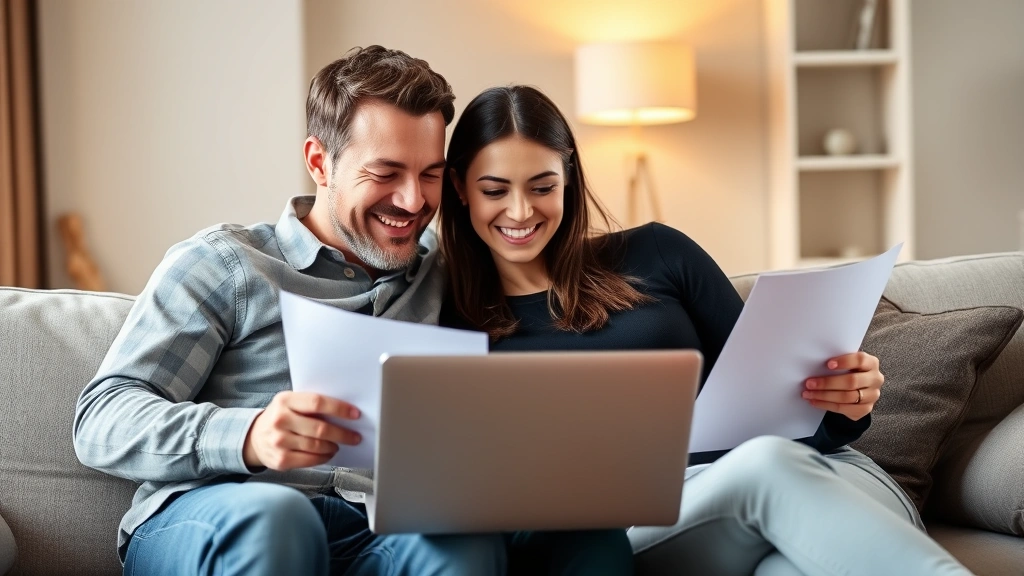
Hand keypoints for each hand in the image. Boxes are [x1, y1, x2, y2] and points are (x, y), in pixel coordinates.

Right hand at [243, 391, 361, 470]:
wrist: (253, 437)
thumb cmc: (281, 417)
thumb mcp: (290, 402)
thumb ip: (310, 404)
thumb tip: (344, 412)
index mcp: (285, 400)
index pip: (317, 402)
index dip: (339, 409)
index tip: (355, 414)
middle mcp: (280, 420)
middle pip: (320, 428)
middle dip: (342, 434)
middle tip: (355, 437)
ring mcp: (279, 442)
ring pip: (316, 446)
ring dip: (333, 447)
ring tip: (339, 444)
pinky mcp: (280, 460)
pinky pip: (310, 460)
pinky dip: (324, 458)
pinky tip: (328, 454)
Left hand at [801, 351, 882, 420]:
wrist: (859, 389)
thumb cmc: (849, 371)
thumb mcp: (848, 363)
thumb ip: (838, 362)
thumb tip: (814, 365)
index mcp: (871, 363)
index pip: (860, 360)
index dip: (844, 362)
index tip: (827, 364)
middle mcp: (875, 379)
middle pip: (851, 382)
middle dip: (827, 383)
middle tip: (809, 383)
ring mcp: (872, 396)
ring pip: (847, 397)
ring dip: (824, 396)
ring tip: (808, 394)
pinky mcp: (865, 409)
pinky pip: (844, 408)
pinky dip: (826, 405)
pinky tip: (814, 402)